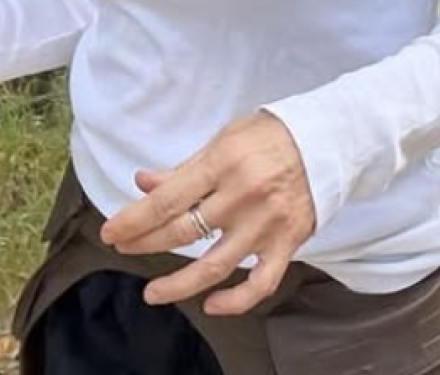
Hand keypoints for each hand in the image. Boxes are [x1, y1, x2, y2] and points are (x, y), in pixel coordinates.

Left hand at [101, 113, 314, 316]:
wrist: (329, 139)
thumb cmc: (271, 135)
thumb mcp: (224, 138)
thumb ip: (185, 167)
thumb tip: (144, 184)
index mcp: (224, 163)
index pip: (167, 200)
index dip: (134, 220)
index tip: (111, 232)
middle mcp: (242, 195)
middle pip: (182, 232)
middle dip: (144, 243)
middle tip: (123, 247)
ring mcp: (265, 223)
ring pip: (214, 265)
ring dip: (178, 284)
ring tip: (153, 293)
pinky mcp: (287, 242)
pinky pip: (260, 282)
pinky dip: (236, 300)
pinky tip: (212, 304)